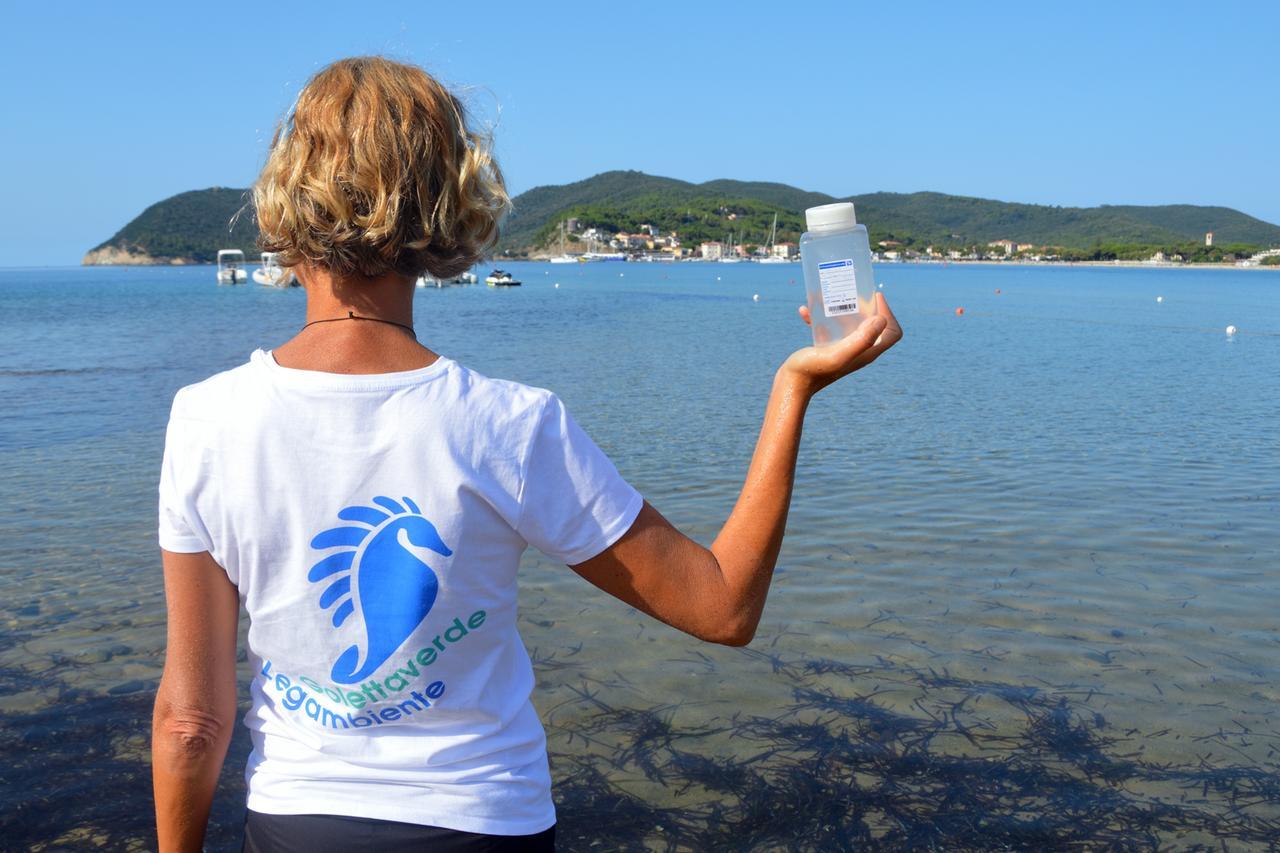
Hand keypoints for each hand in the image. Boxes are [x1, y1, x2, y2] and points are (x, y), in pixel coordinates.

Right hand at [780, 292, 902, 393]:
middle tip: (851, 293)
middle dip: (864, 306)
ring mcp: (843, 349)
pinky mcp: (828, 348)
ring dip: (840, 309)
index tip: (874, 297)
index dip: (889, 314)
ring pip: (850, 323)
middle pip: (872, 325)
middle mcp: (859, 351)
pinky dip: (819, 317)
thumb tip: (881, 319)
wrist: (791, 384)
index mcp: (867, 352)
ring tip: (826, 297)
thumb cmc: (813, 371)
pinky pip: (829, 328)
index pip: (892, 333)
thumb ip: (861, 340)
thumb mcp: (838, 354)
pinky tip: (805, 311)